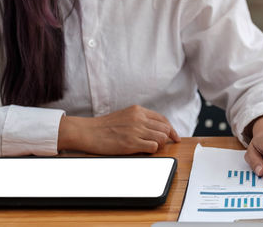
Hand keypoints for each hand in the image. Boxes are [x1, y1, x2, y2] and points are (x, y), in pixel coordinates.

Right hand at [58, 105, 180, 154]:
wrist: (88, 131)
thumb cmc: (104, 126)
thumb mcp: (125, 116)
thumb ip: (140, 119)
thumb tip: (155, 129)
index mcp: (138, 110)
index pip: (163, 119)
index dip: (171, 130)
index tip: (175, 137)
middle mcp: (139, 118)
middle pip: (165, 128)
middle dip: (167, 138)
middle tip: (164, 145)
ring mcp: (136, 130)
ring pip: (161, 137)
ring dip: (160, 144)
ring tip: (151, 147)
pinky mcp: (131, 143)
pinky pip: (153, 147)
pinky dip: (152, 150)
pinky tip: (145, 150)